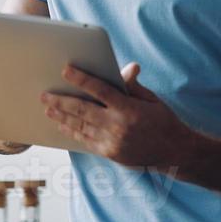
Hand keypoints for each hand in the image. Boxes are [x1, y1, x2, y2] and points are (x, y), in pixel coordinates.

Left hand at [40, 62, 192, 169]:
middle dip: (61, 101)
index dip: (81, 79)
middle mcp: (118, 126)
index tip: (66, 70)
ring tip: (48, 108)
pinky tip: (62, 125)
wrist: (175, 152)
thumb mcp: (151, 99)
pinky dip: (72, 132)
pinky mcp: (110, 153)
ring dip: (62, 116)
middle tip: (45, 94)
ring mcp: (112, 142)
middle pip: (82, 110)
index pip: (100, 90)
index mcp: (129, 108)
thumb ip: (133, 86)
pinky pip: (85, 141)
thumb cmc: (163, 121)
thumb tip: (128, 68)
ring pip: (80, 126)